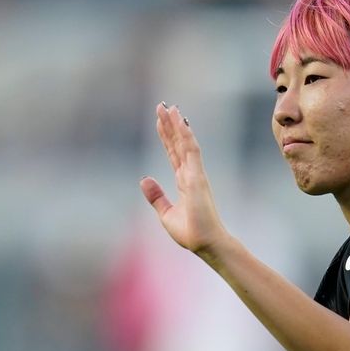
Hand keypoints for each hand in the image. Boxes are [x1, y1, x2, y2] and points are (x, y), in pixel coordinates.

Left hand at [139, 102, 227, 255]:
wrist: (205, 244)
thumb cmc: (191, 232)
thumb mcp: (166, 214)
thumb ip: (156, 196)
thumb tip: (144, 179)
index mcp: (184, 181)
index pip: (173, 153)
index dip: (166, 136)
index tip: (160, 121)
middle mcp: (191, 174)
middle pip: (178, 144)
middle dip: (170, 125)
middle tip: (162, 106)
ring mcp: (195, 174)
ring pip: (185, 142)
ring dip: (177, 124)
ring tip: (169, 107)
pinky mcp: (198, 177)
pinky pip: (191, 150)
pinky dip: (186, 135)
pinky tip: (181, 121)